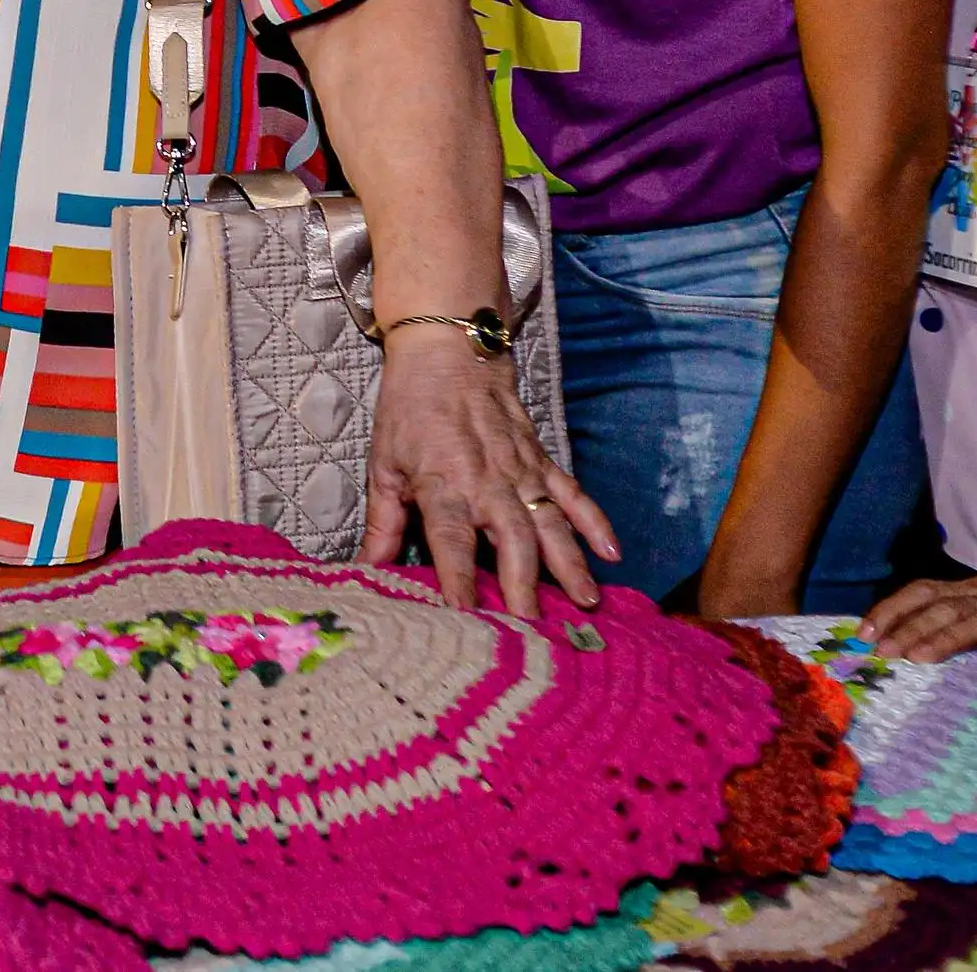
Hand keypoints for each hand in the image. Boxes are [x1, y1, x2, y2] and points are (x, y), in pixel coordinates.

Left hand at [366, 331, 614, 615]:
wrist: (447, 352)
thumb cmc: (409, 410)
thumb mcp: (384, 464)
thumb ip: (382, 523)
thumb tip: (365, 571)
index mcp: (441, 483)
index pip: (450, 539)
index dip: (457, 576)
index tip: (466, 614)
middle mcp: (485, 481)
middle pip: (510, 537)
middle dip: (523, 582)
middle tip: (534, 624)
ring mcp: (519, 470)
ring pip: (548, 522)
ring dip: (568, 563)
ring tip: (584, 600)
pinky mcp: (540, 459)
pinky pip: (571, 493)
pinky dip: (593, 521)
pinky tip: (610, 552)